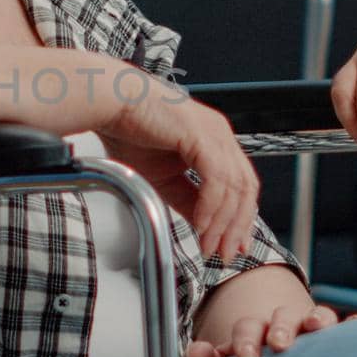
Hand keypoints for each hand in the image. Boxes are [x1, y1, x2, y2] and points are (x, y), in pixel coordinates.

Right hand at [101, 82, 259, 263]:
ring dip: (223, 222)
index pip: (241, 185)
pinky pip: (216, 180)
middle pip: (246, 189)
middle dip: (237, 225)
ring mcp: (214, 134)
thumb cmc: (128, 130)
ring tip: (208, 243)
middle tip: (225, 252)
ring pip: (234, 188)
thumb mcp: (164, 177)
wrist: (110, 104)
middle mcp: (220, 135)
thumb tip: (204, 224)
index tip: (233, 244)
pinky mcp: (201, 137)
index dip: (240, 218)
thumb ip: (188, 199)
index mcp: (215, 141)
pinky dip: (211, 206)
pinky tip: (200, 224)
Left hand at [184, 301, 345, 356]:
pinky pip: (347, 328)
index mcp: (255, 330)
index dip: (246, 339)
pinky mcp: (334, 340)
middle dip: (280, 328)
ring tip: (316, 326)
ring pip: (316, 316)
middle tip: (278, 344)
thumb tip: (196, 352)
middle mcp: (283, 326)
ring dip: (316, 318)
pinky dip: (353, 325)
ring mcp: (310, 330)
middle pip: (282, 317)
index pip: (249, 327)